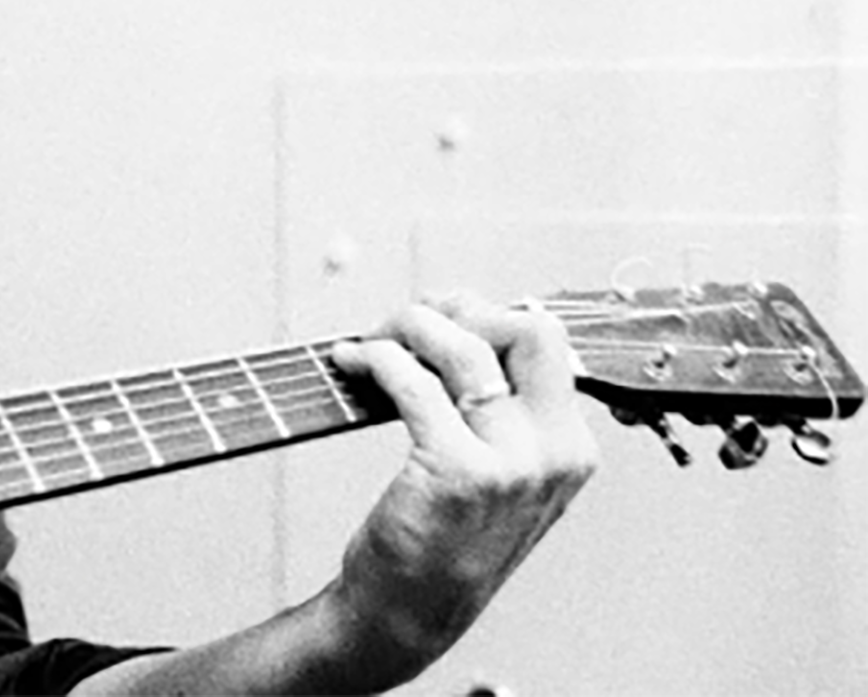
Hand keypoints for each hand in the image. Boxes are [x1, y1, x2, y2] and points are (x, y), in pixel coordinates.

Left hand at [322, 293, 596, 686]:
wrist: (409, 611)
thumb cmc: (442, 534)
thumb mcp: (499, 471)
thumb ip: (498, 406)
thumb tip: (458, 319)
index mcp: (569, 446)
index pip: (549, 341)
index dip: (485, 313)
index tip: (438, 316)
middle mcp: (553, 453)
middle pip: (528, 329)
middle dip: (462, 309)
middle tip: (409, 323)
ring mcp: (511, 465)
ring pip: (466, 346)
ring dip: (408, 326)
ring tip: (371, 340)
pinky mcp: (458, 473)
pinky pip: (414, 382)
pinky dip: (375, 358)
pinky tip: (350, 363)